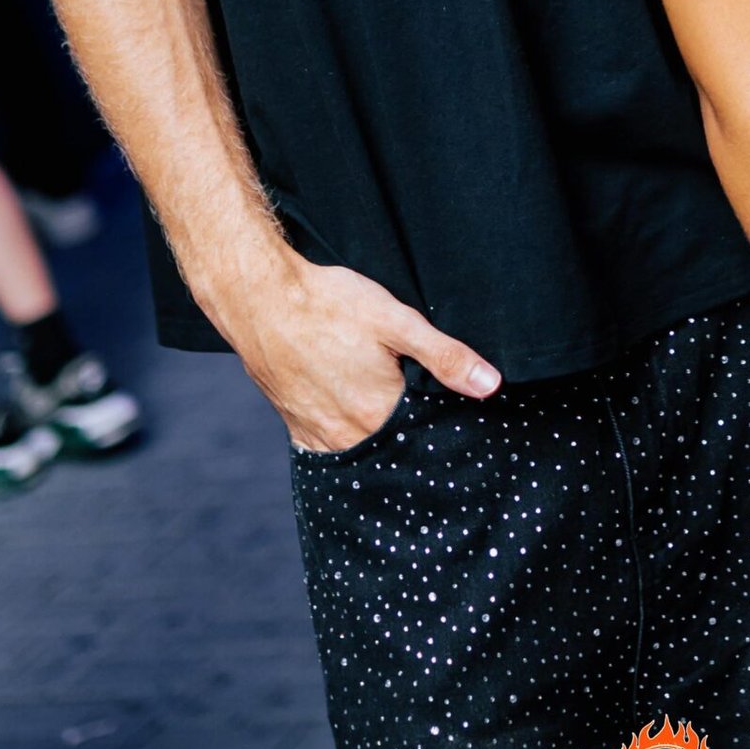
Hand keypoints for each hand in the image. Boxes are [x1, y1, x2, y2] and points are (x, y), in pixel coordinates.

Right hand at [221, 252, 501, 450]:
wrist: (260, 298)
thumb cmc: (328, 304)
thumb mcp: (396, 321)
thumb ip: (445, 356)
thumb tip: (490, 385)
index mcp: (378, 413)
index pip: (424, 436)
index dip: (442, 428)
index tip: (457, 420)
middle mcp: (347, 434)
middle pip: (393, 447)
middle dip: (413, 438)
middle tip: (424, 413)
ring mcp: (318, 433)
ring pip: (362, 450)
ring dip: (380, 440)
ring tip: (392, 416)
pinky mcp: (296, 426)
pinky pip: (330, 449)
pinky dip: (349, 441)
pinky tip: (359, 425)